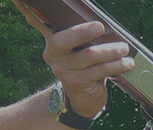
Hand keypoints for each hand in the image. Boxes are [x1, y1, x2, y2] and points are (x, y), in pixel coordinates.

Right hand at [14, 0, 133, 116]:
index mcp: (52, 38)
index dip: (25, 8)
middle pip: (64, 39)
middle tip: (101, 26)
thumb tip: (100, 20)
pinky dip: (115, 66)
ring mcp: (62, 69)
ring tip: (124, 48)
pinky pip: (98, 71)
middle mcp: (53, 53)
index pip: (37, 21)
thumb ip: (82, 33)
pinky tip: (126, 63)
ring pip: (89, 55)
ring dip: (110, 51)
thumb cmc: (85, 65)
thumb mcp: (81, 47)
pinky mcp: (75, 82)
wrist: (83, 97)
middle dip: (83, 31)